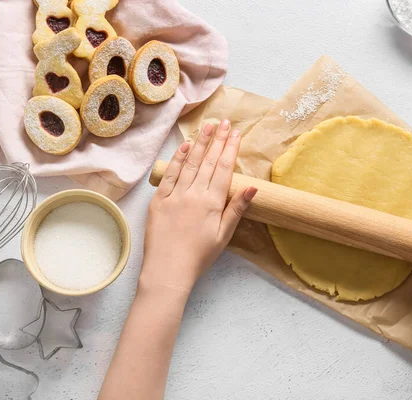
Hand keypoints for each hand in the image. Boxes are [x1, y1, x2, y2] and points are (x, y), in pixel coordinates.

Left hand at [140, 120, 256, 293]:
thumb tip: (252, 187)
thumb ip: (236, 209)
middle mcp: (194, 194)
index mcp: (212, 202)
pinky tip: (185, 146)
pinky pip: (170, 174)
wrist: (168, 270)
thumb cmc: (199, 256)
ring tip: (208, 126)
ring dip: (200, 143)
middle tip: (225, 122)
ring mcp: (175, 195)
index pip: (224, 169)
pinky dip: (178, 159)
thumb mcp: (224, 235)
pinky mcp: (159, 200)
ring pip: (190, 163)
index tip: (236, 133)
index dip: (231, 149)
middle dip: (218, 140)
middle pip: (209, 161)